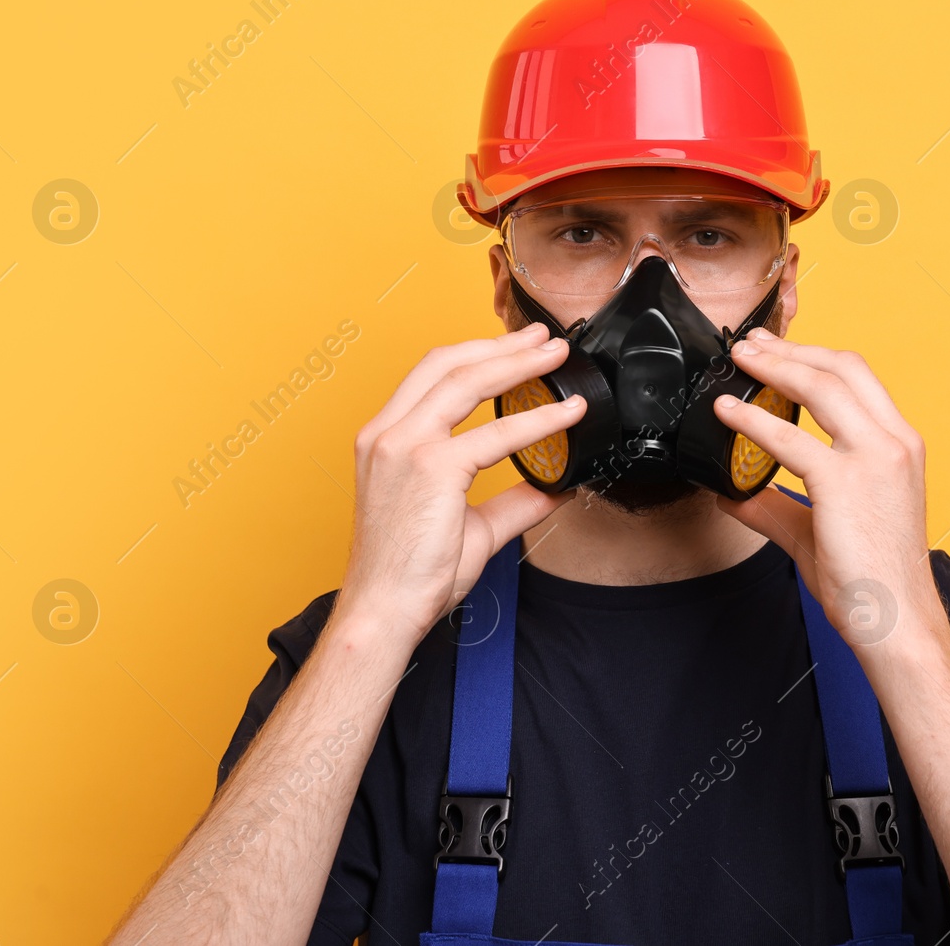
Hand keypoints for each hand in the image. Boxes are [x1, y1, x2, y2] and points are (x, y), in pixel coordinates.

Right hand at [336, 322, 585, 642]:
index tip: (513, 349)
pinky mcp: (431, 468)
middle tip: (544, 338)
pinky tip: (566, 414)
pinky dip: (538, 419)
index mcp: (384, 440)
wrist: (382, 611)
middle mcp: (387, 434)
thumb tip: (552, 489)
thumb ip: (511, 502)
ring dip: (518, 362)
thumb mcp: (468, 527)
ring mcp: (404, 446)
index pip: (431, 377)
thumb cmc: (409, 575)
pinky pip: (496, 434)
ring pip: (468, 381)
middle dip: (500, 344)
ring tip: (555, 355)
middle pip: (448, 364)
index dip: (476, 355)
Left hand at [712, 327, 945, 648]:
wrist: (896, 620)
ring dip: (775, 366)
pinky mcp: (846, 482)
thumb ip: (778, 505)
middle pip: (842, 367)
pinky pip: (789, 439)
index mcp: (899, 446)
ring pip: (821, 385)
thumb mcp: (823, 528)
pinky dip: (752, 420)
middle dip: (792, 348)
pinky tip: (727, 413)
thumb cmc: (871, 580)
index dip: (815, 356)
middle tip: (752, 344)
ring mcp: (875, 458)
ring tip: (741, 360)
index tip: (779, 351)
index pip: (859, 378)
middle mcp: (894, 442)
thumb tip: (734, 493)